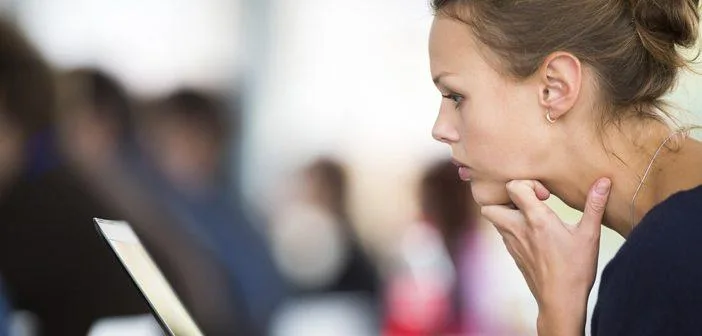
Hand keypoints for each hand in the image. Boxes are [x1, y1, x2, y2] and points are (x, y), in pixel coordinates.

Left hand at [481, 178, 610, 335]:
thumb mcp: (589, 234)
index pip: (513, 186)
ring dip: (507, 212)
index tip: (545, 195)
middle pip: (490, 205)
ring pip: (494, 219)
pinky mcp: (512, 253)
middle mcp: (518, 229)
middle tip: (527, 202)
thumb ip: (594, 205)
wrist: (560, 300)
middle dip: (505, 198)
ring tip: (529, 214)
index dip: (528, 184)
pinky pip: (502, 233)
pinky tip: (531, 232)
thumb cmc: (576, 268)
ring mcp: (512, 242)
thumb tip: (603, 181)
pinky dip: (511, 226)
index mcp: (536, 219)